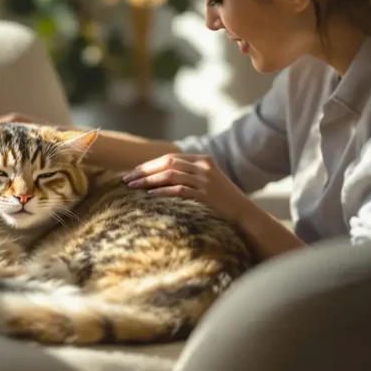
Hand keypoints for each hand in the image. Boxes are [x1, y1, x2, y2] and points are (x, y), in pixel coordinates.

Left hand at [122, 153, 250, 223]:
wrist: (243, 212)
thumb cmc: (220, 199)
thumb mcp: (205, 180)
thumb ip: (187, 174)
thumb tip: (158, 176)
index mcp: (202, 159)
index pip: (169, 157)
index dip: (149, 164)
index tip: (133, 172)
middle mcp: (203, 166)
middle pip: (167, 163)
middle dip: (144, 171)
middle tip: (127, 179)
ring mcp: (205, 180)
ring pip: (170, 175)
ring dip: (149, 180)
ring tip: (133, 187)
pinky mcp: (206, 194)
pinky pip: (180, 190)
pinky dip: (163, 191)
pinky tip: (150, 195)